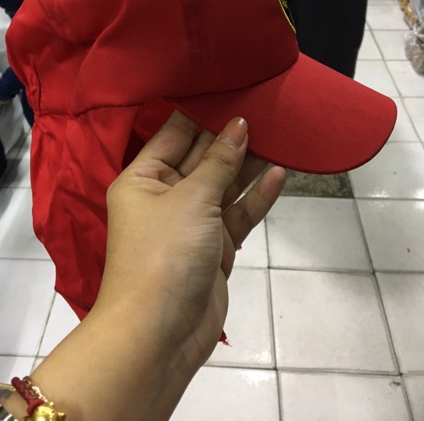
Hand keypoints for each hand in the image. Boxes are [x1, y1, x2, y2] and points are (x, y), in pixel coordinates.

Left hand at [98, 111, 285, 375]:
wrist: (161, 333)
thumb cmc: (164, 253)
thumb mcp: (191, 199)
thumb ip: (219, 162)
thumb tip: (238, 125)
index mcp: (143, 178)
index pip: (174, 133)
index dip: (202, 113)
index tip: (232, 89)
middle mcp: (165, 196)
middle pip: (202, 157)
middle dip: (231, 136)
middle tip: (265, 106)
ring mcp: (192, 222)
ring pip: (224, 185)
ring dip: (248, 164)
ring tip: (280, 133)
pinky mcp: (214, 247)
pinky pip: (237, 214)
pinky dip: (255, 197)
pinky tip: (279, 173)